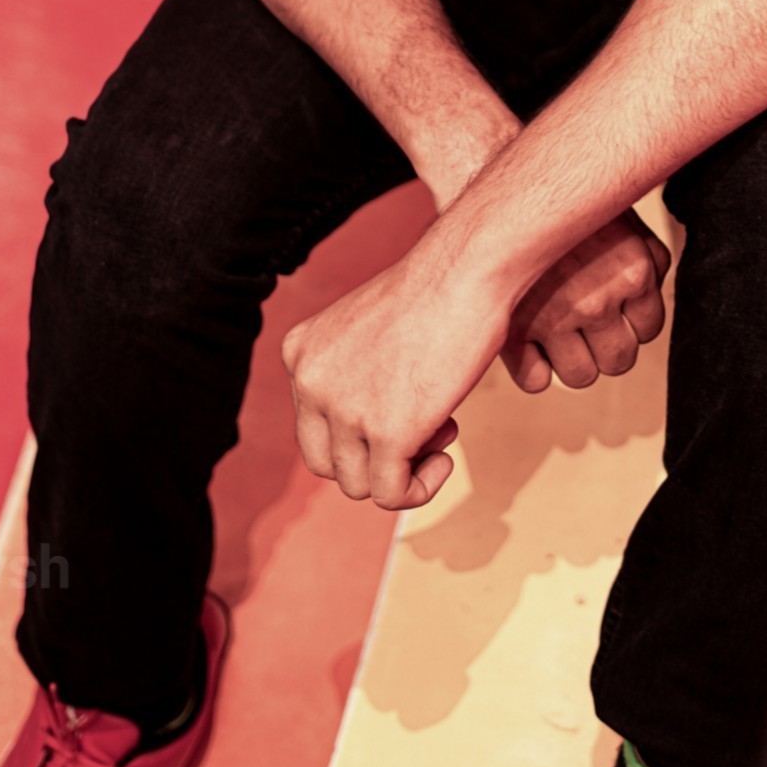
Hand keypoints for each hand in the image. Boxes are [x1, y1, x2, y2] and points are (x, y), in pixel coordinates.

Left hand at [281, 241, 504, 510]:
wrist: (465, 270)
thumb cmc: (433, 293)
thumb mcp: (367, 333)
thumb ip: (351, 377)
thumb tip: (365, 441)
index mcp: (301, 354)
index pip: (314, 426)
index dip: (360, 431)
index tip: (403, 406)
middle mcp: (310, 382)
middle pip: (327, 462)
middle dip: (374, 459)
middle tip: (422, 428)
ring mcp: (344, 410)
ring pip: (358, 485)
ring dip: (402, 471)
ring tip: (440, 430)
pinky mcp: (386, 434)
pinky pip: (392, 495)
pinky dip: (421, 487)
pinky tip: (446, 457)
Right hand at [500, 209, 671, 393]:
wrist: (510, 185)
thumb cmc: (571, 199)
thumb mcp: (628, 221)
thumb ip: (650, 260)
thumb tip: (649, 305)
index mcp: (632, 272)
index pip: (648, 329)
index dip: (631, 317)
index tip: (613, 301)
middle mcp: (596, 300)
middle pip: (618, 360)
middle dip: (608, 344)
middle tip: (587, 316)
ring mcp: (553, 319)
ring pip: (581, 376)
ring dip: (575, 358)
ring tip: (560, 327)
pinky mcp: (512, 330)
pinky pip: (534, 381)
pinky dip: (535, 368)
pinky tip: (531, 341)